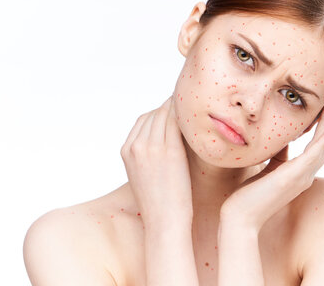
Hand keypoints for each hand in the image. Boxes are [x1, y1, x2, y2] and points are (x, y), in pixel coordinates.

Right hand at [120, 95, 192, 225]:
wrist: (164, 221)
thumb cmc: (160, 202)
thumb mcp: (144, 175)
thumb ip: (148, 156)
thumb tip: (163, 143)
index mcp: (126, 150)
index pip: (143, 120)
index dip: (160, 112)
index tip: (175, 109)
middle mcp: (135, 145)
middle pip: (154, 114)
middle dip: (170, 106)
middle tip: (188, 102)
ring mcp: (150, 147)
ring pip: (165, 114)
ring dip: (179, 106)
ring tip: (194, 104)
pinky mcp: (169, 151)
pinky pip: (177, 122)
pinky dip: (185, 114)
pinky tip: (197, 113)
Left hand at [220, 95, 323, 230]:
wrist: (240, 217)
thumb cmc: (250, 195)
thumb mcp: (268, 167)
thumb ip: (280, 154)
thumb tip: (284, 137)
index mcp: (301, 171)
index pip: (320, 142)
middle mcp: (306, 174)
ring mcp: (302, 177)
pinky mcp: (292, 178)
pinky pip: (312, 157)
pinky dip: (323, 142)